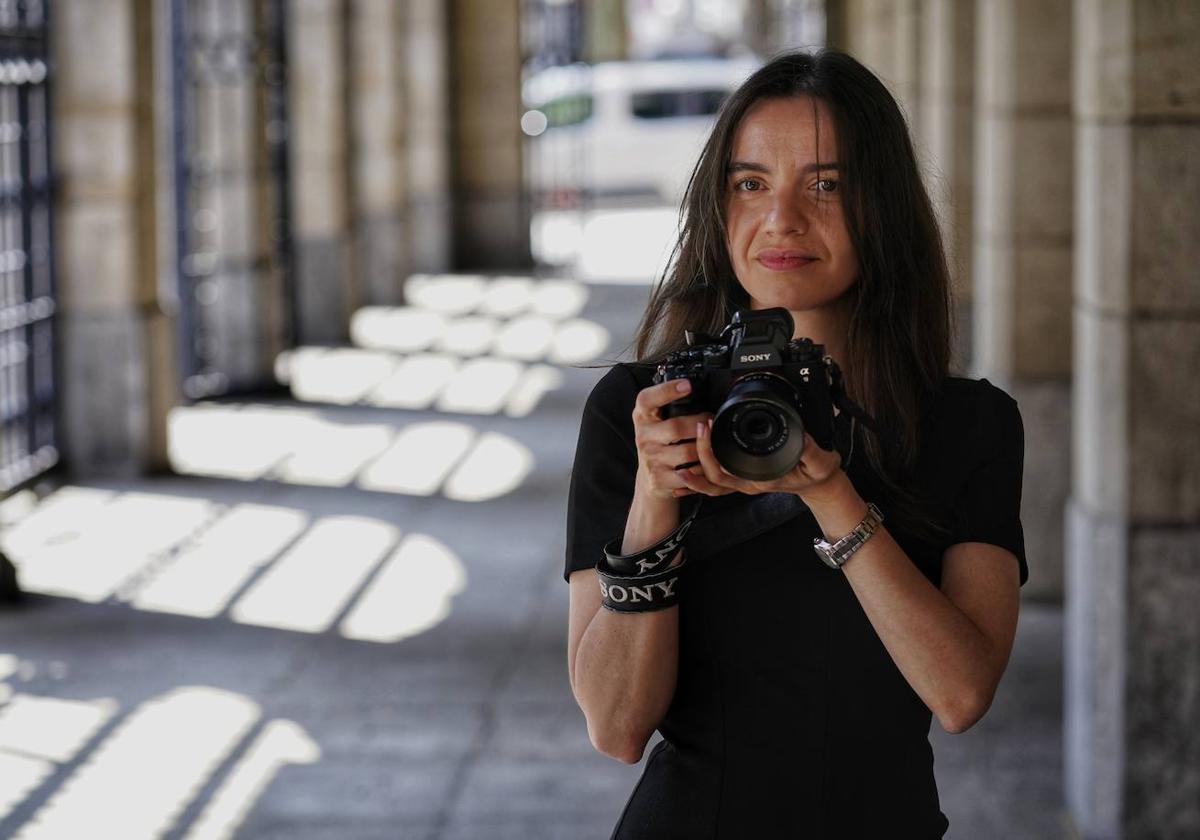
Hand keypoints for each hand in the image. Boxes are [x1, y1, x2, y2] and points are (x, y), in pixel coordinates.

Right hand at [631, 379, 713, 501]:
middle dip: (700, 423)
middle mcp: (643, 437)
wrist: (651, 480)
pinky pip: (689, 473)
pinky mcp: (659, 479)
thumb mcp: (658, 423)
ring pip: (687, 451)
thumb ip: (670, 407)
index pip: (647, 400)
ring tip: (715, 443)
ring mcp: (650, 459)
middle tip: (712, 420)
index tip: (687, 385)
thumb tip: (700, 388)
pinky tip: (707, 464)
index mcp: (642, 417)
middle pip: (675, 427)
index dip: (666, 391)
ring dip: (705, 447)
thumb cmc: (660, 444)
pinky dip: (702, 469)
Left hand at [682, 416, 844, 503]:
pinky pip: (718, 479)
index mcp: (760, 480)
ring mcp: (744, 481)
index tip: (707, 432)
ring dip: (696, 467)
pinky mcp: (745, 475)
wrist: (819, 485)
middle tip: (699, 428)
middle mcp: (748, 482)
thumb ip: (811, 451)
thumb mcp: (821, 462)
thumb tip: (800, 436)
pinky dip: (702, 475)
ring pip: (712, 482)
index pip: (726, 474)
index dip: (711, 456)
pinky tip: (690, 467)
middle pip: (712, 477)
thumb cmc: (817, 475)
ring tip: (686, 448)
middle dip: (699, 454)